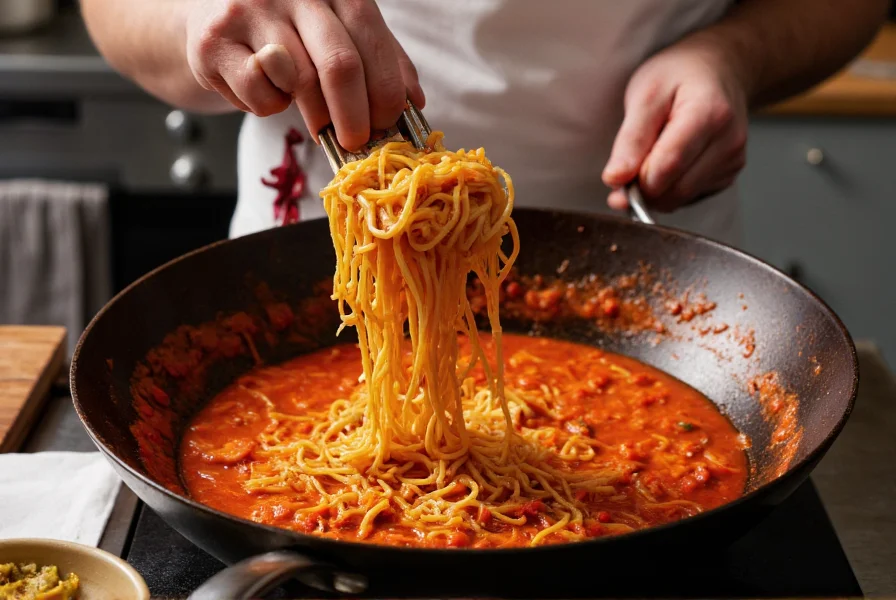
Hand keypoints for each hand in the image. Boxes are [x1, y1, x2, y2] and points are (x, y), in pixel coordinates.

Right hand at [185, 0, 424, 149]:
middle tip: (356, 142)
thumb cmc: (288, 28)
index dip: (384, 87)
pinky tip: (268, 92)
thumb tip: (414, 102)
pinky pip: (260, 95)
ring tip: (314, 117)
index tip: (388, 122)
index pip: (370, 36)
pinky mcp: (215, 41)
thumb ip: (381, 59)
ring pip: (300, 83)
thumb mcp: (340, 30)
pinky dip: (270, 107)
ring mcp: (251, 10)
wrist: (213, 16)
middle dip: (355, 115)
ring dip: (313, 114)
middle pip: (338, 64)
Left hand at [602, 39, 747, 211]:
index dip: (636, 180)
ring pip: (681, 198)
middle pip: (676, 189)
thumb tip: (615, 179)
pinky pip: (690, 197)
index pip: (668, 166)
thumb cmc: (678, 75)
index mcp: (709, 114)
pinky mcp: (729, 174)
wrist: (717, 68)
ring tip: (647, 158)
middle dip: (643, 188)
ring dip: (655, 191)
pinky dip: (670, 189)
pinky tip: (667, 163)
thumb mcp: (644, 94)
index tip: (615, 177)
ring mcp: (733, 160)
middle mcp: (729, 141)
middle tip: (625, 169)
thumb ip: (630, 139)